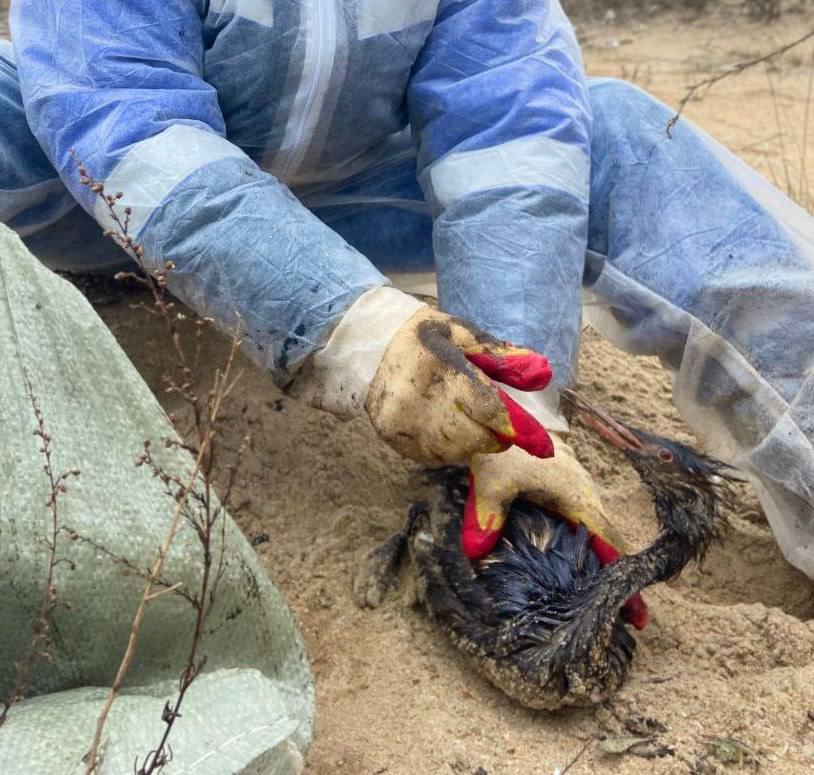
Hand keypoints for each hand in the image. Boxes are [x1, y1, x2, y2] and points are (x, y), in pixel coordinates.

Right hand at [293, 287, 555, 465]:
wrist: (366, 345)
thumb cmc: (423, 336)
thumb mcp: (463, 334)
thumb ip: (502, 357)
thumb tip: (543, 374)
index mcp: (444, 370)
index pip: (489, 410)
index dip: (517, 428)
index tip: (541, 444)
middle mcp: (422, 401)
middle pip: (475, 439)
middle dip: (493, 436)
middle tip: (496, 424)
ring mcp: (404, 424)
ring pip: (454, 452)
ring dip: (470, 443)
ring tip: (464, 420)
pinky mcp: (392, 438)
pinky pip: (431, 456)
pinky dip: (446, 449)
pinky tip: (443, 428)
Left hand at [462, 438, 648, 628]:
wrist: (513, 412)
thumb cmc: (507, 446)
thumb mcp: (492, 478)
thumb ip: (485, 514)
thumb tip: (474, 552)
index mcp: (578, 498)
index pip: (610, 545)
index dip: (622, 580)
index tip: (637, 616)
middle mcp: (587, 497)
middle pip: (612, 545)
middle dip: (620, 582)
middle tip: (628, 621)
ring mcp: (581, 494)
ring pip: (601, 536)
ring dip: (606, 566)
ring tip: (610, 604)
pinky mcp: (570, 493)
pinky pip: (587, 527)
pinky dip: (590, 549)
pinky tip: (580, 570)